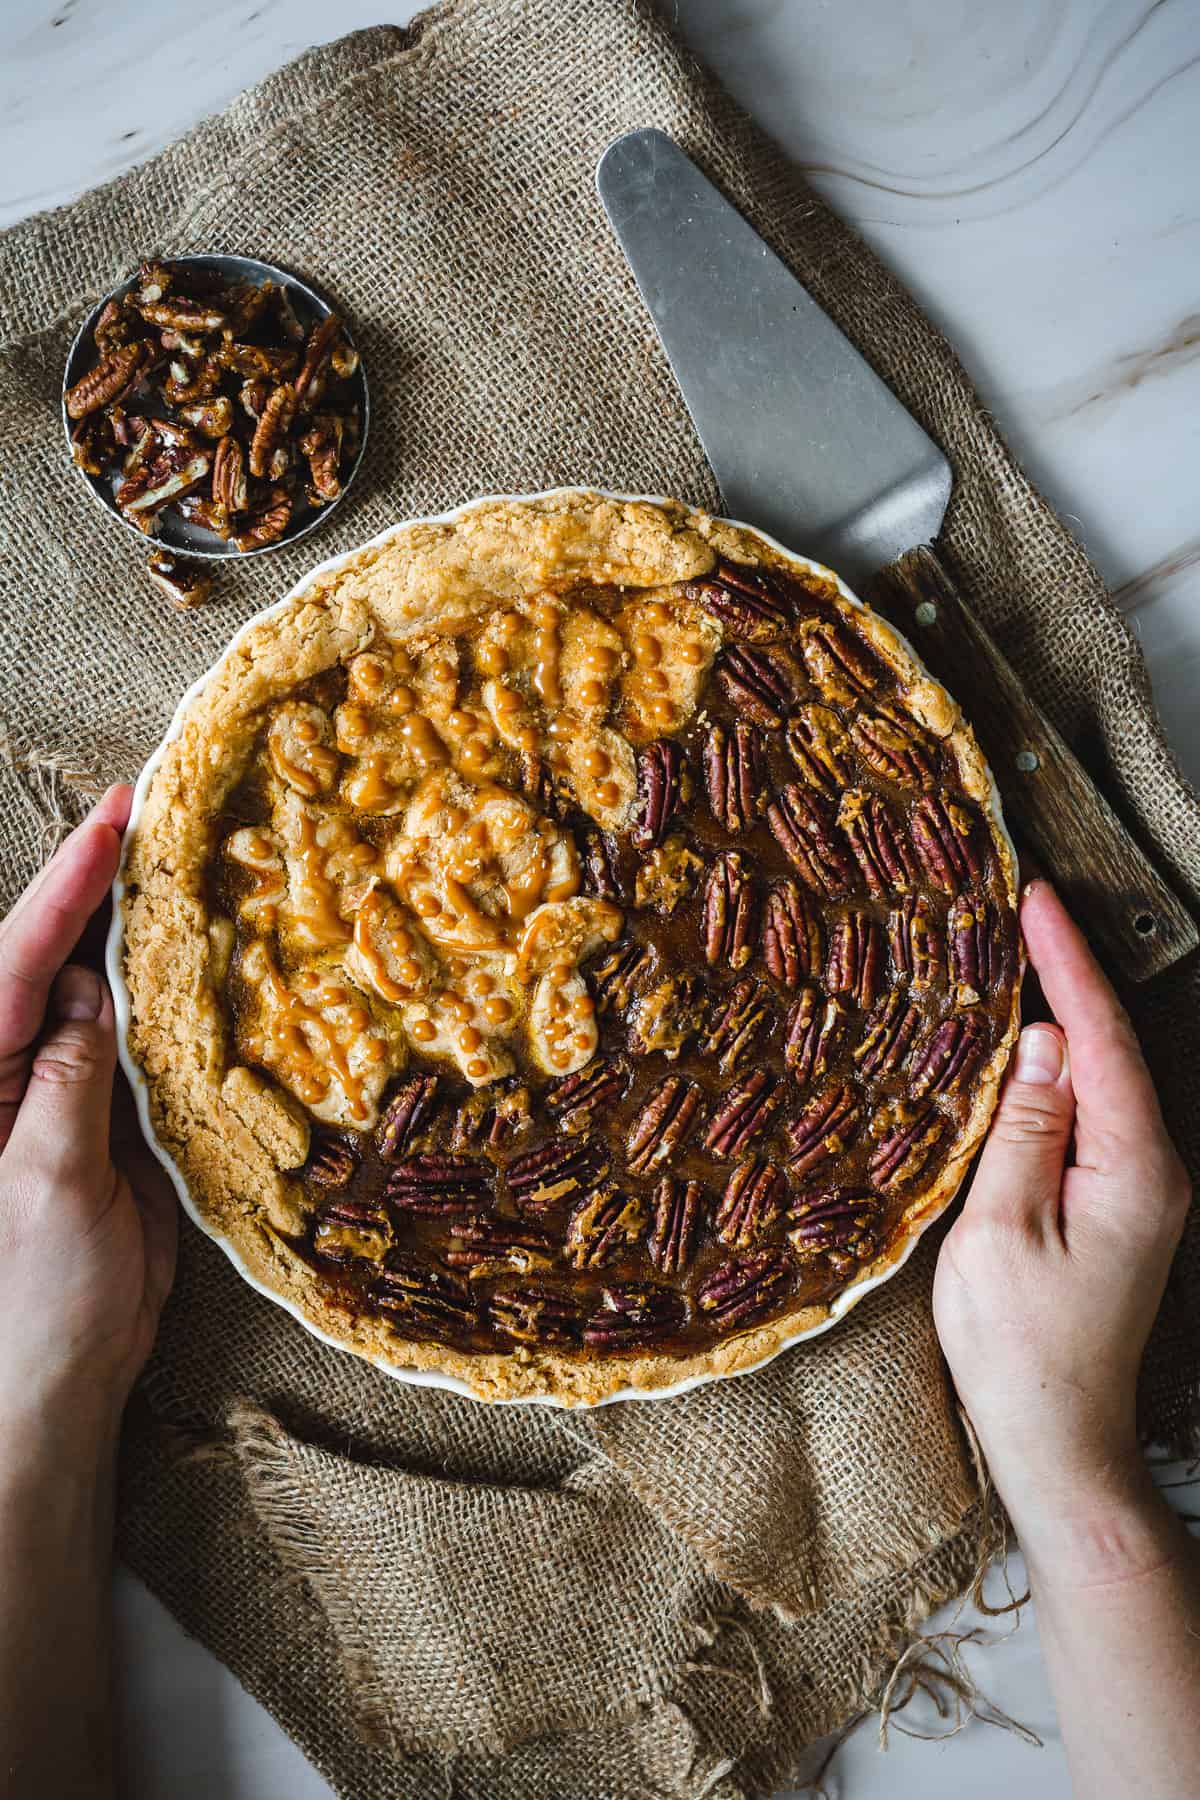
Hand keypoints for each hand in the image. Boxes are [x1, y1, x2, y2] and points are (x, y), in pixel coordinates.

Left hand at [0, 787, 175, 1455]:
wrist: (62, 1383)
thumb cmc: (33, 1301)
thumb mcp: (50, 1183)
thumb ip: (66, 1081)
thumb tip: (84, 991)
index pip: (14, 959)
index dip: (66, 885)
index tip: (114, 817)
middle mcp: (8, 1069)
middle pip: (50, 958)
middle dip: (98, 887)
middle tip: (153, 809)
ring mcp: (59, 1092)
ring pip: (98, 994)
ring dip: (138, 937)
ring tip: (184, 863)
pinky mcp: (104, 1120)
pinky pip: (137, 1045)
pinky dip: (170, 1002)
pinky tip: (205, 962)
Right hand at [933, 879, 1191, 1562]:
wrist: (1062, 1442)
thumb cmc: (1019, 1349)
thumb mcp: (1000, 1227)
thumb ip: (1023, 1125)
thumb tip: (1041, 1042)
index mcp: (1133, 1168)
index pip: (1099, 1037)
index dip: (1066, 962)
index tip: (1033, 898)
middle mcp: (1156, 1171)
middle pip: (1113, 1048)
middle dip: (1069, 975)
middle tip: (1021, 911)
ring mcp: (1143, 1192)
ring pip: (1104, 1080)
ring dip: (1065, 1021)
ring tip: (1019, 961)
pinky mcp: (1121, 1210)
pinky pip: (1094, 1117)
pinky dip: (1062, 1073)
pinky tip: (1028, 1053)